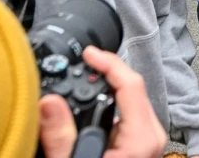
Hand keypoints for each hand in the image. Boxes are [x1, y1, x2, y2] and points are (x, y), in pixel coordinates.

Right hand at [39, 47, 167, 157]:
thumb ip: (60, 137)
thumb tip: (49, 103)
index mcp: (141, 137)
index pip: (130, 83)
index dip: (108, 62)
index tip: (89, 53)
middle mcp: (150, 136)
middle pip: (130, 88)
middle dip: (104, 74)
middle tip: (81, 65)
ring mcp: (147, 141)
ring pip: (129, 101)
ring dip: (105, 90)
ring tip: (82, 81)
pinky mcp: (139, 146)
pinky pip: (126, 116)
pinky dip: (108, 106)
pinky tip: (90, 106)